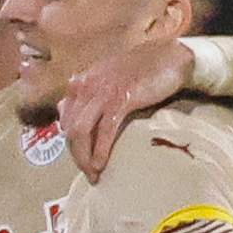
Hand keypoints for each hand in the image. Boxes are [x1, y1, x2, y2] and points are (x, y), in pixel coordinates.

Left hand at [61, 35, 192, 178]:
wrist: (168, 57)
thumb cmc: (139, 69)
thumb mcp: (105, 78)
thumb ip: (86, 95)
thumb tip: (64, 110)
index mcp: (80, 83)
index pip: (65, 120)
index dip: (71, 144)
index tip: (82, 160)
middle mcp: (85, 86)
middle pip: (70, 130)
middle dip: (77, 156)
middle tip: (89, 174)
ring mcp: (102, 93)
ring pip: (81, 132)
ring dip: (85, 158)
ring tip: (94, 174)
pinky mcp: (120, 100)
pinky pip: (104, 131)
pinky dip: (100, 151)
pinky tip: (101, 165)